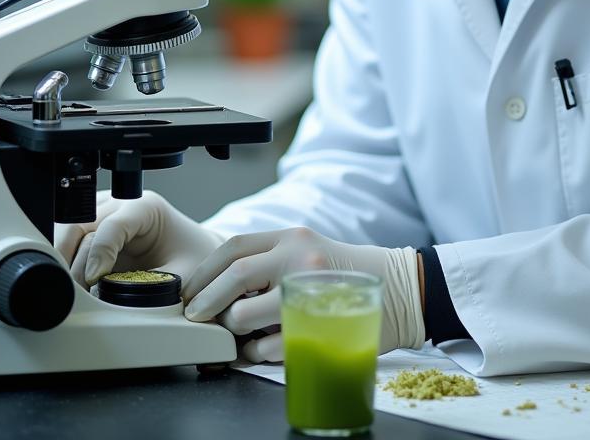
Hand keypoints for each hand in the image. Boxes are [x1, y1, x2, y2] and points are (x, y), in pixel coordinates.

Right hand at [54, 190, 224, 286]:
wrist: (195, 251)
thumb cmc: (191, 258)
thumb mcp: (180, 274)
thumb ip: (152, 289)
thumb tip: (119, 308)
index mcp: (146, 208)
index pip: (112, 224)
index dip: (99, 252)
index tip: (94, 279)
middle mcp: (120, 205)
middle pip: (79, 223)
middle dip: (72, 258)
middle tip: (76, 291)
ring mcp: (102, 213)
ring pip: (67, 230)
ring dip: (65, 260)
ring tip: (74, 289)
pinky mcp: (90, 228)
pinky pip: (68, 241)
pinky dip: (66, 261)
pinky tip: (73, 282)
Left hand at [181, 226, 423, 362]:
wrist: (399, 288)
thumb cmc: (342, 274)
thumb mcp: (306, 251)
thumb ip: (269, 260)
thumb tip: (217, 288)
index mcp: (291, 237)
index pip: (235, 247)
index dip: (205, 271)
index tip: (190, 292)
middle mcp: (300, 256)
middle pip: (236, 276)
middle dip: (207, 302)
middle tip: (197, 318)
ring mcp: (310, 288)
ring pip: (248, 314)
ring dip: (233, 331)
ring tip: (236, 336)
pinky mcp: (319, 322)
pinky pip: (271, 344)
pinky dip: (256, 352)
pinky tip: (260, 348)